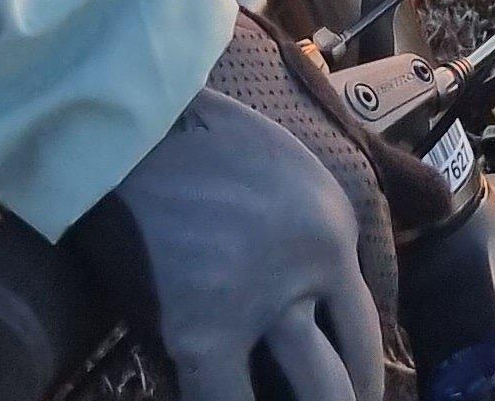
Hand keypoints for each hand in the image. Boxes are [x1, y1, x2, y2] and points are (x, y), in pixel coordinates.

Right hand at [70, 14, 389, 400]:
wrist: (129, 122)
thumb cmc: (199, 137)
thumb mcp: (287, 170)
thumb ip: (312, 238)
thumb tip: (317, 309)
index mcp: (332, 230)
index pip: (364, 332)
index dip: (361, 378)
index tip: (350, 396)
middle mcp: (311, 271)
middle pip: (347, 378)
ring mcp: (259, 305)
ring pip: (313, 396)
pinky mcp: (202, 331)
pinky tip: (220, 396)